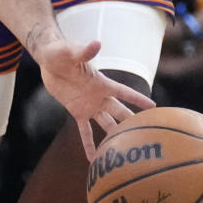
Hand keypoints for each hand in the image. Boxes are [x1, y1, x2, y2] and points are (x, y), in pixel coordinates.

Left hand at [33, 33, 154, 160]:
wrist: (49, 59)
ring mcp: (89, 105)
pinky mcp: (76, 111)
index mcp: (102, 82)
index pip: (124, 93)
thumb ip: (84, 51)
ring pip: (106, 123)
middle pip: (119, 111)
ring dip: (114, 136)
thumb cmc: (61, 52)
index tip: (154, 107)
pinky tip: (92, 159)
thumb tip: (96, 43)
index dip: (138, 99)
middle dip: (130, 122)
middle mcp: (99, 96)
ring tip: (124, 153)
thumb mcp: (71, 52)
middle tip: (145, 137)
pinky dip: (89, 144)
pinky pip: (85, 131)